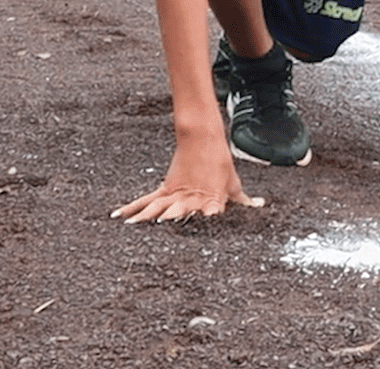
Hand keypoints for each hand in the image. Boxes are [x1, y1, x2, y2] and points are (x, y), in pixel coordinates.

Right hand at [112, 136, 261, 223]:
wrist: (203, 138)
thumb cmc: (220, 163)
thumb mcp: (233, 183)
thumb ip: (244, 201)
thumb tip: (260, 207)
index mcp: (210, 200)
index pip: (209, 219)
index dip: (205, 228)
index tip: (198, 242)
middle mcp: (190, 199)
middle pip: (177, 214)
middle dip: (169, 223)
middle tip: (158, 233)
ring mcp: (175, 193)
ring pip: (158, 208)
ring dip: (145, 219)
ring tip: (131, 229)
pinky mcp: (165, 188)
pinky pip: (146, 199)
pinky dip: (132, 207)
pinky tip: (119, 215)